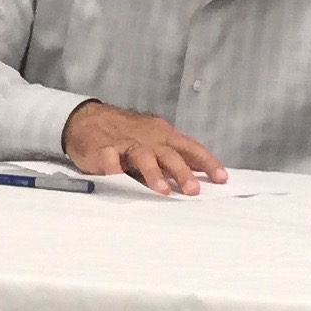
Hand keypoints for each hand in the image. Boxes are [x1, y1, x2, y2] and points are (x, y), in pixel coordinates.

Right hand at [59, 101, 228, 194]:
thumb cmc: (127, 135)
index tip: (222, 178)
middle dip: (183, 172)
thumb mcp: (154, 141)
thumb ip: (172, 159)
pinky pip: (109, 159)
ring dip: (154, 174)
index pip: (191, 148)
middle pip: (169, 155)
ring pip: (143, 157)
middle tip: (194, 190)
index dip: (207, 163)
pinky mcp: (102, 149)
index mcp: (164, 136)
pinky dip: (114, 168)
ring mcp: (125, 143)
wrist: (87, 119)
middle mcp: (148, 138)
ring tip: (164, 191)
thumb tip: (197, 179)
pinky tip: (118, 179)